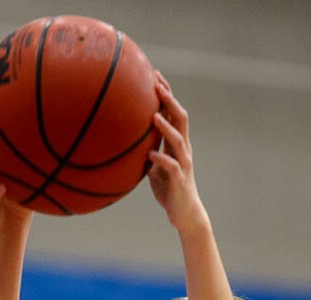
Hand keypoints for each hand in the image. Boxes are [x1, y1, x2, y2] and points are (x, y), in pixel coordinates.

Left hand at [148, 75, 206, 231]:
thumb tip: (125, 141)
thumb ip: (147, 152)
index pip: (174, 113)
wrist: (184, 213)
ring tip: (154, 115)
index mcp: (178, 144)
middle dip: (169, 100)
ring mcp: (183, 163)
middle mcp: (184, 149)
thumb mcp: (154, 167)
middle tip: (157, 84)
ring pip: (178, 139)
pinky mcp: (179, 179)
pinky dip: (160, 159)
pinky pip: (171, 166)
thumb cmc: (168, 189)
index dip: (167, 94)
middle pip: (180, 118)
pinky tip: (149, 154)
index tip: (155, 75)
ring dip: (166, 127)